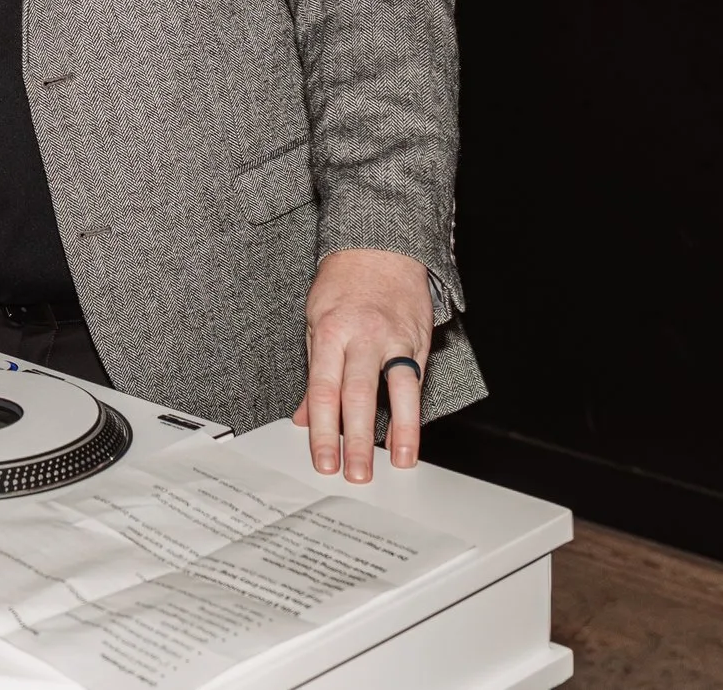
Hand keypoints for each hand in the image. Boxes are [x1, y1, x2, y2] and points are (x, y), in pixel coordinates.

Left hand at [292, 248, 433, 481]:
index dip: (323, 430)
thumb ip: (314, 374)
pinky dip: (412, 414)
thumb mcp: (314, 322)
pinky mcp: (418, 340)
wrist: (379, 247)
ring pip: (398, 390)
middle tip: (356, 475)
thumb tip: (305, 418)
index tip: (323, 459)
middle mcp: (363, 336)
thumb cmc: (342, 284)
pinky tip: (408, 440)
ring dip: (400, 432)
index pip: (323, 390)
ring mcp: (394, 338)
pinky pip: (416, 382)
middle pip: (358, 395)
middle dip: (357, 440)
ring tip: (398, 465)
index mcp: (330, 332)